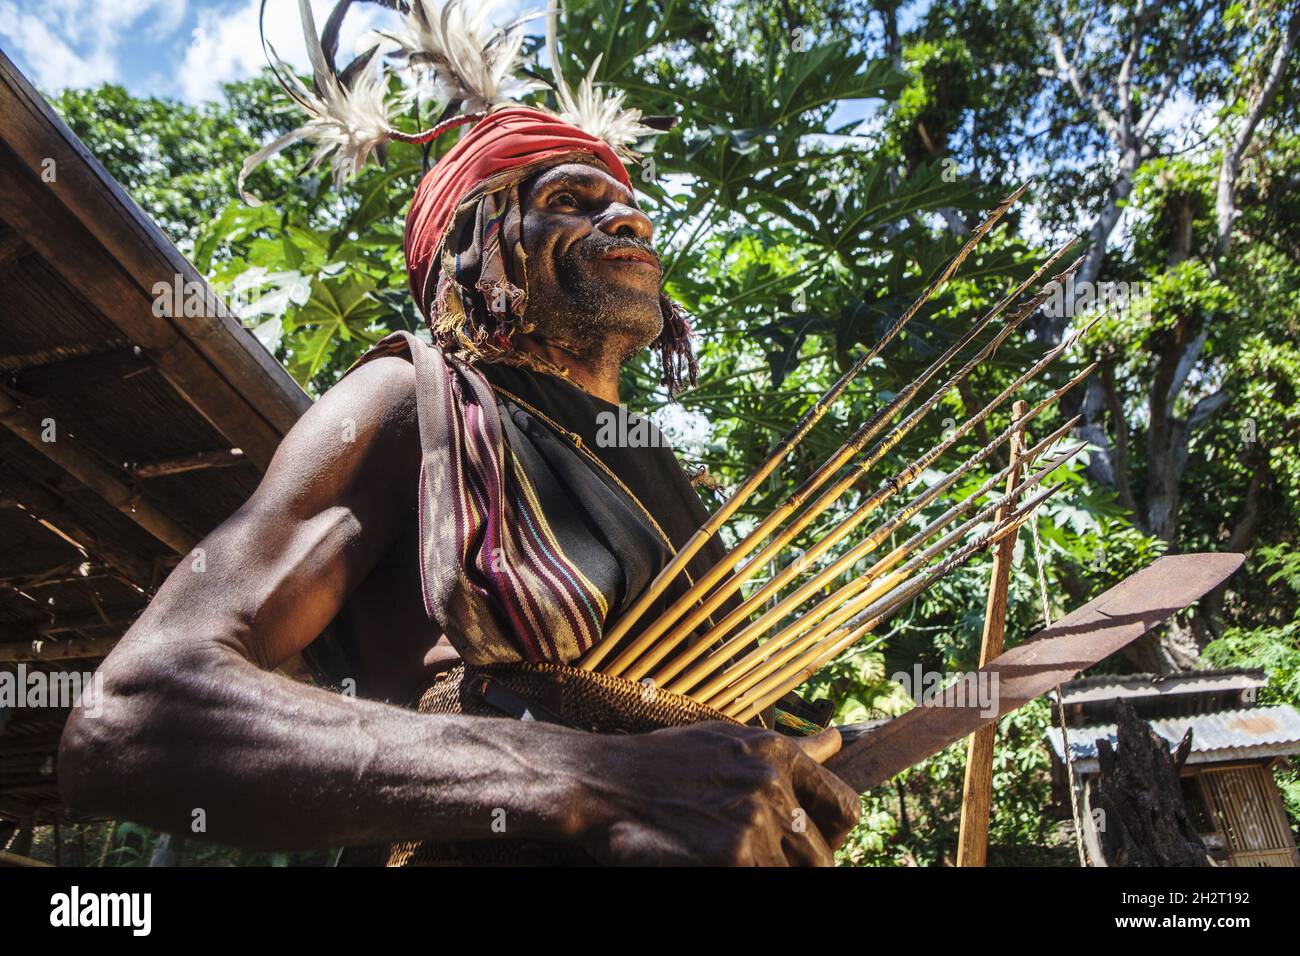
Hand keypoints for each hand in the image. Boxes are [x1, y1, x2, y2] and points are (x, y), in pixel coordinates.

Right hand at [577, 721, 861, 865]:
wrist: (598, 783)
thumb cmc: (659, 765)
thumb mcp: (727, 741)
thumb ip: (787, 751)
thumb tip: (835, 743)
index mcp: (776, 752)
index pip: (844, 808)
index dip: (831, 836)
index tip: (808, 846)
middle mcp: (771, 782)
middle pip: (822, 856)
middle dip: (796, 867)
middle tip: (756, 861)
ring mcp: (752, 820)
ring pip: (793, 875)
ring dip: (765, 873)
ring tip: (727, 860)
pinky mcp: (731, 855)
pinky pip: (760, 881)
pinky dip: (739, 878)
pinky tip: (706, 864)